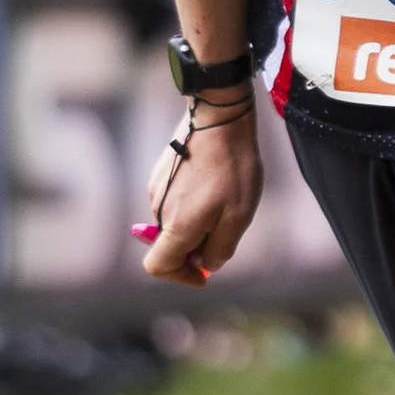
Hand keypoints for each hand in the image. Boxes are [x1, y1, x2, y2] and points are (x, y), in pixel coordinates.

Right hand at [140, 101, 261, 285]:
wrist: (220, 118)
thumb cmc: (232, 168)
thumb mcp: (238, 217)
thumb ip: (220, 249)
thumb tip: (206, 266)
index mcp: (176, 225)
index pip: (158, 267)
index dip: (179, 277)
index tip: (203, 272)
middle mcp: (159, 208)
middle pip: (169, 245)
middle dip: (195, 247)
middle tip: (226, 229)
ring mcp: (157, 188)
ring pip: (174, 222)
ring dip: (196, 222)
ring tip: (225, 199)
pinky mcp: (160, 172)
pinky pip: (174, 201)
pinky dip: (192, 203)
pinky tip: (215, 183)